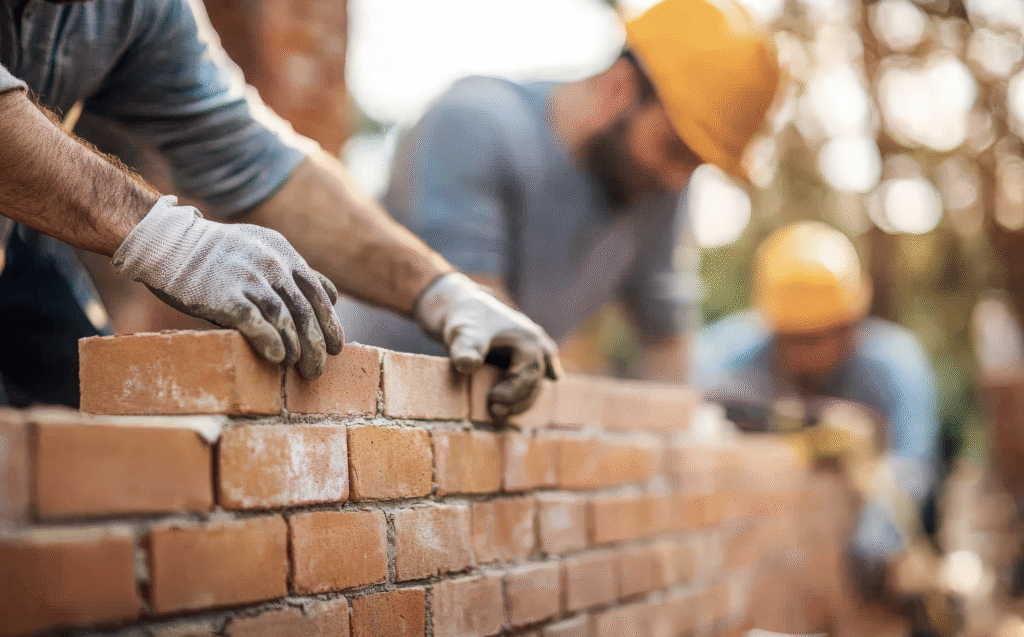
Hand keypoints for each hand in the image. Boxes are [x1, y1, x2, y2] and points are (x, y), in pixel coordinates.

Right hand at [112, 196, 343, 378]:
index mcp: (283, 252)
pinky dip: (271, 342)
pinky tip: (278, 357)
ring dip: (297, 348)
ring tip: (300, 367)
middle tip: (319, 368)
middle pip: (306, 310)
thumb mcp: (262, 249)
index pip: (319, 292)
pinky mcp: (225, 295)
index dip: (331, 322)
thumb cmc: (217, 255)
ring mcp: (249, 278)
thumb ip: (295, 271)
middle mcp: (271, 263)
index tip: (338, 346)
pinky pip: (256, 323)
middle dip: (318, 344)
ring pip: (286, 319)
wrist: (167, 244)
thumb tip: (332, 294)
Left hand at [415, 272, 560, 419]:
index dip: (514, 392)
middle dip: (518, 400)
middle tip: (494, 412)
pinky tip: (533, 397)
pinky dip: (531, 387)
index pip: (531, 373)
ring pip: (537, 381)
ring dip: (522, 399)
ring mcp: (534, 349)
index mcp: (528, 339)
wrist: (463, 307)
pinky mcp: (524, 356)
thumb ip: (467, 349)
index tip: (491, 401)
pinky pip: (536, 374)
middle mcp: (537, 344)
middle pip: (536, 381)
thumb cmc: (465, 319)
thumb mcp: (463, 333)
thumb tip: (467, 365)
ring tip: (500, 412)